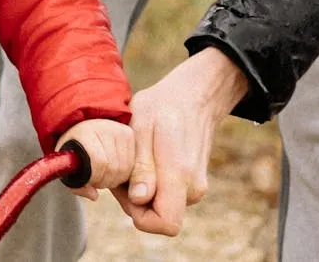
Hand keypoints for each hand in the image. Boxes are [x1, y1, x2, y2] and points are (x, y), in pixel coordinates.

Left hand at [56, 119, 133, 200]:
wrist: (82, 129)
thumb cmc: (73, 149)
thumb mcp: (68, 167)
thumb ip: (77, 185)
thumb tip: (94, 196)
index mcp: (85, 133)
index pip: (99, 162)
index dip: (96, 177)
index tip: (90, 179)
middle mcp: (104, 127)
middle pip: (114, 167)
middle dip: (105, 180)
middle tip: (97, 178)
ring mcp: (119, 129)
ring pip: (125, 168)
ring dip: (115, 178)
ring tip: (104, 173)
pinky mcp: (129, 134)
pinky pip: (132, 164)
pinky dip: (124, 172)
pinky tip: (114, 167)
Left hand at [110, 47, 247, 235]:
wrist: (195, 95)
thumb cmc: (163, 106)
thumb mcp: (141, 127)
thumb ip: (141, 166)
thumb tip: (139, 199)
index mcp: (180, 175)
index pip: (166, 223)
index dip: (140, 215)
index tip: (125, 190)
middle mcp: (192, 188)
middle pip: (158, 216)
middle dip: (133, 199)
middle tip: (123, 166)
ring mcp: (195, 187)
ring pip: (160, 205)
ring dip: (140, 189)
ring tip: (134, 157)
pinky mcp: (192, 183)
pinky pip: (166, 195)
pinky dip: (151, 183)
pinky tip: (144, 159)